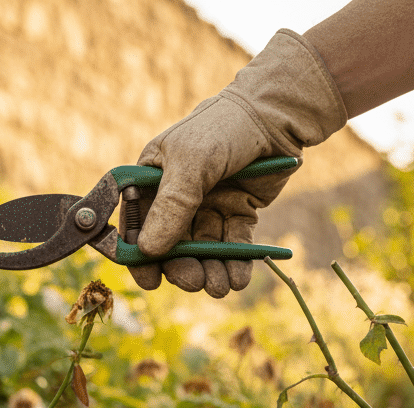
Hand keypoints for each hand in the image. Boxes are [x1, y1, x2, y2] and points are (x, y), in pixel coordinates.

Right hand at [130, 30, 345, 297]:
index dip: (140, 255)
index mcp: (152, 178)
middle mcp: (177, 195)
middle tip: (194, 282)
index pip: (137, 223)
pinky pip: (232, 244)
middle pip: (171, 244)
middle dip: (182, 267)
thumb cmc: (223, 129)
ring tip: (220, 286)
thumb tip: (148, 251)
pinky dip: (235, 263)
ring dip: (210, 270)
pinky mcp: (238, 211)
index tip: (150, 281)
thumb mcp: (190, 164)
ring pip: (203, 249)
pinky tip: (238, 278)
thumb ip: (170, 207)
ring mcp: (208, 204)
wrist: (276, 115)